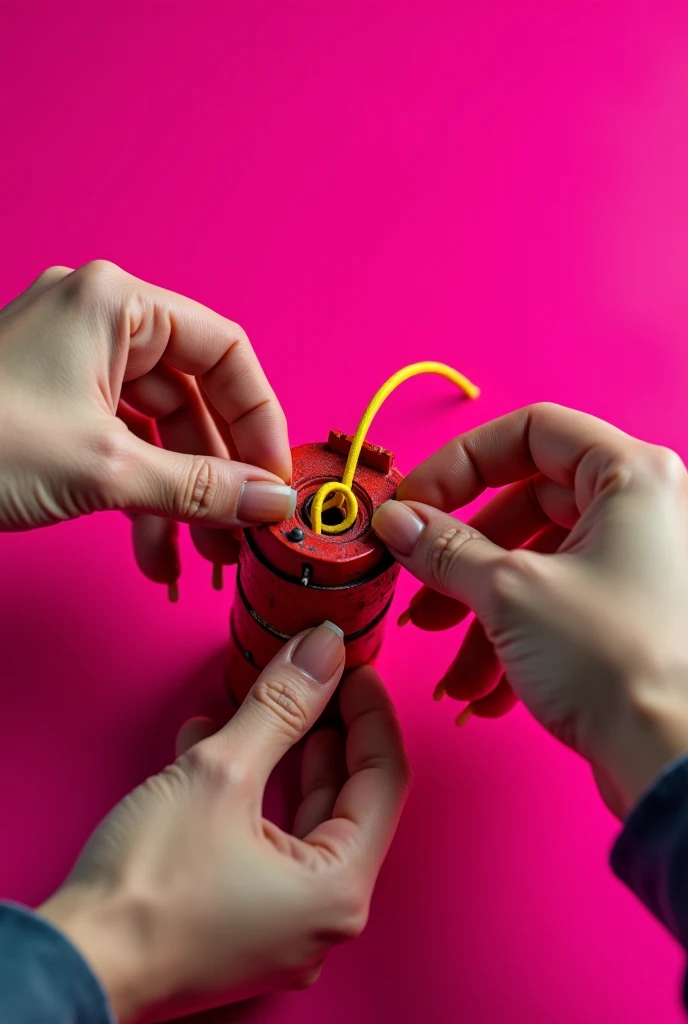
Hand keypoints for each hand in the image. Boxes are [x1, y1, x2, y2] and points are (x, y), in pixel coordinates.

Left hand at [0, 262, 293, 590]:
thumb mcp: (105, 469)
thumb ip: (200, 487)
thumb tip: (270, 502)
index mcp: (117, 305)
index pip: (225, 351)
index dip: (260, 418)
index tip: (275, 479)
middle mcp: (100, 324)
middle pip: (193, 400)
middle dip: (218, 476)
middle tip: (241, 534)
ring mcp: (73, 365)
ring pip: (158, 432)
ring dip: (182, 500)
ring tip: (199, 559)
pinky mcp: (55, 406)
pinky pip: (121, 447)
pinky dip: (140, 500)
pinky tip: (152, 554)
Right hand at [38, 622, 409, 1020]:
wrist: (75, 964)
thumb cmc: (148, 888)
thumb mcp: (222, 774)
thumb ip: (282, 706)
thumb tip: (323, 651)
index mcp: (337, 890)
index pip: (384, 779)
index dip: (370, 713)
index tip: (352, 668)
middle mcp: (320, 918)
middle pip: (346, 800)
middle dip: (328, 731)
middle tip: (317, 681)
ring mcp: (280, 926)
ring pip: (301, 818)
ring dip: (282, 757)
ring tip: (270, 707)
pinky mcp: (240, 923)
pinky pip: (264, 842)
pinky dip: (249, 793)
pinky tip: (212, 747)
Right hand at [372, 403, 687, 817]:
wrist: (676, 764)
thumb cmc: (620, 662)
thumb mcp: (511, 592)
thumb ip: (445, 548)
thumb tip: (398, 522)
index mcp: (629, 476)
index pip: (530, 431)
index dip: (461, 463)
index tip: (414, 503)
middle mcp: (640, 513)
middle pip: (527, 504)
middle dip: (463, 558)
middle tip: (420, 590)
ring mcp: (635, 568)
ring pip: (535, 566)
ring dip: (479, 615)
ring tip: (450, 665)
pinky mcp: (627, 619)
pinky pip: (555, 610)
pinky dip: (512, 644)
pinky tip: (482, 692)